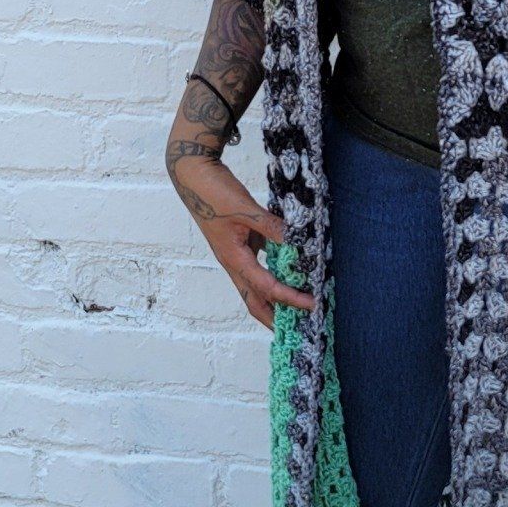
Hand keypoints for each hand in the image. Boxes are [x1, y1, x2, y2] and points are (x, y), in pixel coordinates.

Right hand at [165, 127, 316, 328]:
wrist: (194, 176)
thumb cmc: (214, 192)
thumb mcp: (245, 209)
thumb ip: (272, 226)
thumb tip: (296, 241)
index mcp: (234, 259)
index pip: (267, 287)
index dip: (291, 298)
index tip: (313, 304)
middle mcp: (234, 263)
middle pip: (255, 302)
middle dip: (275, 319)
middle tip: (299, 330)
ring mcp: (236, 256)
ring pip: (256, 289)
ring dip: (275, 302)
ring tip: (297, 311)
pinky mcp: (240, 245)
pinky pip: (259, 270)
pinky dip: (274, 278)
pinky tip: (290, 276)